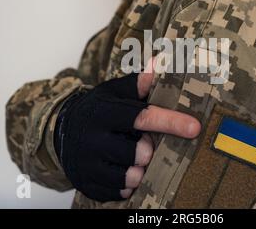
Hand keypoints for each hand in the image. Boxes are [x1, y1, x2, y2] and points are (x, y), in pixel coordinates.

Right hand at [54, 64, 200, 201]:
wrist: (61, 131)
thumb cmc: (99, 109)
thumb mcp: (115, 92)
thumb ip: (139, 82)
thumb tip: (159, 62)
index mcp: (103, 112)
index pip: (141, 117)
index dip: (170, 122)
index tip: (194, 127)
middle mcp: (92, 139)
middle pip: (138, 152)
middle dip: (150, 150)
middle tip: (147, 146)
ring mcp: (87, 165)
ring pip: (130, 177)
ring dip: (141, 170)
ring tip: (137, 160)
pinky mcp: (87, 185)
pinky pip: (119, 192)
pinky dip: (128, 184)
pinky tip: (124, 171)